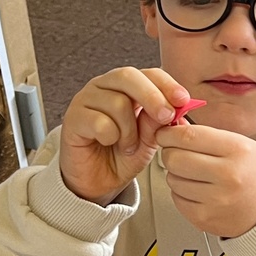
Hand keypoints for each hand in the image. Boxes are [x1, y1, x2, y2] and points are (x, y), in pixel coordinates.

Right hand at [60, 67, 194, 203]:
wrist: (98, 181)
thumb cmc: (122, 155)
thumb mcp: (149, 140)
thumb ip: (158, 122)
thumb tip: (177, 107)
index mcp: (127, 87)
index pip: (148, 73)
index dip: (167, 84)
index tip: (183, 100)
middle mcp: (104, 86)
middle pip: (128, 76)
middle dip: (153, 97)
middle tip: (166, 117)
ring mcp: (86, 99)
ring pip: (117, 102)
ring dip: (130, 130)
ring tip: (128, 145)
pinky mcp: (73, 118)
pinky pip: (99, 121)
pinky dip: (110, 136)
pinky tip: (107, 143)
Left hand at [155, 123, 255, 238]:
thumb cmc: (254, 175)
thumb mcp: (240, 145)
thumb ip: (207, 135)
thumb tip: (174, 127)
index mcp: (238, 150)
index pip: (189, 136)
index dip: (169, 133)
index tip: (165, 133)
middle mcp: (228, 175)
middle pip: (175, 158)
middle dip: (170, 153)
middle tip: (177, 153)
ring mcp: (215, 200)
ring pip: (172, 179)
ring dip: (177, 174)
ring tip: (195, 174)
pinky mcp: (204, 218)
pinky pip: (176, 198)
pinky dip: (181, 193)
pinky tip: (198, 190)